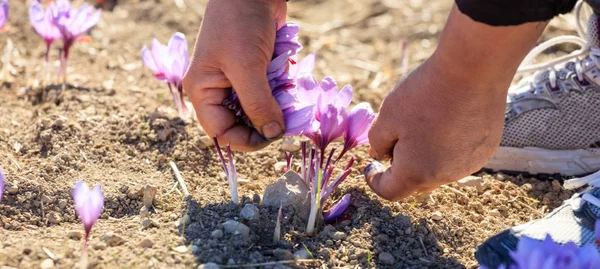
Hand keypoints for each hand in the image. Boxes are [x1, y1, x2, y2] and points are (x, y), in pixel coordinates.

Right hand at [183, 0, 286, 150]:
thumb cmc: (239, 24)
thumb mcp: (247, 66)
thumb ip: (258, 103)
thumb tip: (272, 134)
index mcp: (204, 92)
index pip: (222, 133)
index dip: (246, 141)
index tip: (273, 137)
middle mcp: (219, 91)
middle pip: (243, 124)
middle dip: (266, 123)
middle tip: (290, 119)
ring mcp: (239, 82)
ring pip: (261, 111)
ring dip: (278, 107)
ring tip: (290, 94)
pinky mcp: (257, 73)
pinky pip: (271, 94)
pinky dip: (283, 92)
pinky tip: (290, 80)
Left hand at [364, 5, 546, 200]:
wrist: (473, 69)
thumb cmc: (424, 94)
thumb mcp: (386, 117)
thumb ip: (377, 143)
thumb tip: (380, 155)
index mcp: (416, 173)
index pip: (390, 192)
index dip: (375, 181)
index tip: (371, 166)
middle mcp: (445, 176)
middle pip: (415, 183)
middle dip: (400, 169)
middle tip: (395, 140)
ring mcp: (469, 164)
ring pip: (438, 170)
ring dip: (426, 158)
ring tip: (424, 124)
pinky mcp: (486, 150)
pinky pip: (459, 157)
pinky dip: (448, 147)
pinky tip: (447, 120)